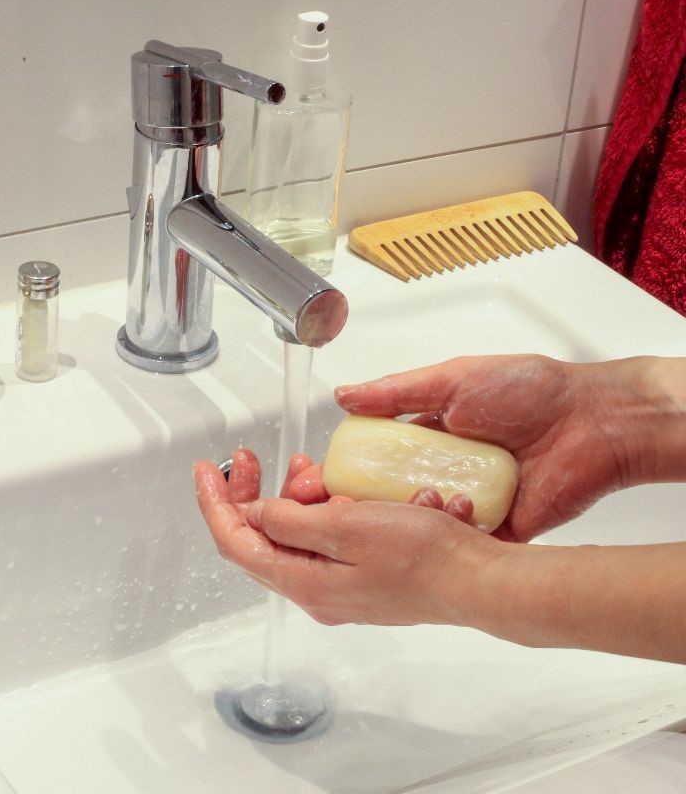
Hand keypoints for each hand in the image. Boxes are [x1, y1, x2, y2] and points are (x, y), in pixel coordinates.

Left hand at [193, 450, 492, 625]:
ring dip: (292, 498)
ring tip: (308, 468)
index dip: (215, 503)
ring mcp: (340, 586)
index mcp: (303, 581)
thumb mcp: (346, 526)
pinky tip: (341, 490)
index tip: (206, 469)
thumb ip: (292, 521)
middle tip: (252, 458)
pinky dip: (322, 509)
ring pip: (295, 536)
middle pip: (262, 538)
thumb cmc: (423, 555)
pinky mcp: (363, 576)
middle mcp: (315, 590)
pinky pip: (326, 540)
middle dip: (253, 494)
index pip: (236, 541)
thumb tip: (256, 515)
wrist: (478, 580)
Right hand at [331, 355, 682, 541]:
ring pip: (425, 521)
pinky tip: (440, 522)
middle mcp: (448, 471)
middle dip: (374, 503)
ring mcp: (470, 501)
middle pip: (396, 495)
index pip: (380, 459)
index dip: (354, 471)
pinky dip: (449, 536)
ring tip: (416, 500)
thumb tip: (344, 396)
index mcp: (433, 436)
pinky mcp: (497, 530)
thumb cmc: (527, 390)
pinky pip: (463, 541)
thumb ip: (396, 392)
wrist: (592, 421)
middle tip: (353, 506)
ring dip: (412, 516)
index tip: (328, 481)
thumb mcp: (452, 380)